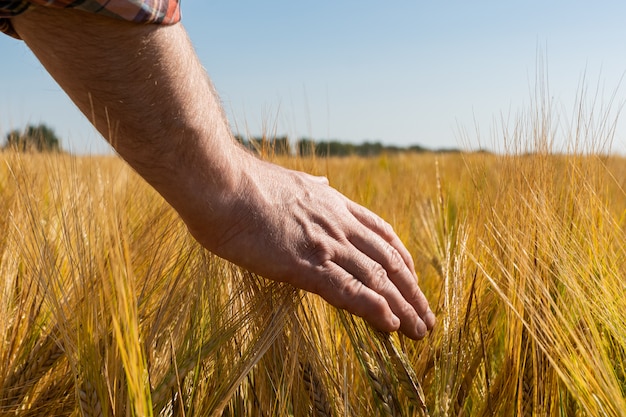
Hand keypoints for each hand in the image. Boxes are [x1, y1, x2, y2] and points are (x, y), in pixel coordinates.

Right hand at [185, 152, 435, 339]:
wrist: (220, 183)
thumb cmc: (243, 184)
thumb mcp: (289, 180)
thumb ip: (312, 187)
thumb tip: (323, 185)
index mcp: (334, 204)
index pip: (382, 234)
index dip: (403, 260)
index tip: (413, 279)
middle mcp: (338, 224)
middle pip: (390, 261)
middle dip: (413, 291)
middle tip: (428, 316)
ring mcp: (324, 244)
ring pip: (377, 279)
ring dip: (403, 307)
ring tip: (421, 330)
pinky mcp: (304, 264)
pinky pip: (348, 290)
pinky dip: (373, 308)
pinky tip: (391, 326)